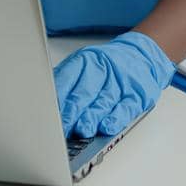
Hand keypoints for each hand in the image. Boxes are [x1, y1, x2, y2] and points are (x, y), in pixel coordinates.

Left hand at [52, 31, 174, 138]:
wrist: (141, 55)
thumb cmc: (107, 65)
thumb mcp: (85, 64)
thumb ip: (66, 80)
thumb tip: (43, 99)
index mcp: (87, 59)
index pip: (68, 77)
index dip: (58, 96)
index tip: (47, 111)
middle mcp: (104, 69)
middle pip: (85, 92)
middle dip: (72, 112)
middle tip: (62, 127)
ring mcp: (121, 82)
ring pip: (104, 101)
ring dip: (92, 117)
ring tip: (82, 130)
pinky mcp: (137, 94)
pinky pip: (126, 107)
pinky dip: (116, 118)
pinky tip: (107, 126)